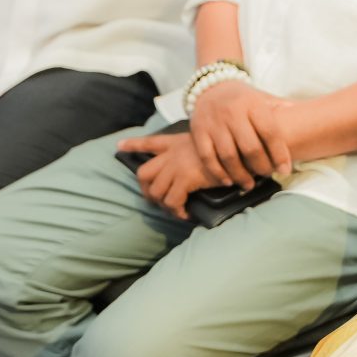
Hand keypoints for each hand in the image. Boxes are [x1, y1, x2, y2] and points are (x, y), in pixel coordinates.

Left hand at [117, 131, 232, 220]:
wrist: (237, 150)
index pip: (149, 142)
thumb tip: (193, 171)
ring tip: (175, 209)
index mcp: (175, 142)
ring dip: (163, 204)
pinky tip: (185, 214)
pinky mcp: (185, 178)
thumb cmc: (227, 150)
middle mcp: (172, 153)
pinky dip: (176, 211)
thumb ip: (194, 153)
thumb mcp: (207, 144)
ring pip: (155, 191)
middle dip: (146, 190)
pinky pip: (172, 201)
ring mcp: (176, 165)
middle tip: (158, 200)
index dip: (133, 145)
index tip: (119, 146)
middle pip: (143, 173)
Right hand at [188, 78, 293, 187]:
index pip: (270, 132)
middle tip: (267, 175)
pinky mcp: (198, 132)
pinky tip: (228, 181)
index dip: (280, 153)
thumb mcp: (264, 98)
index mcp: (253, 104)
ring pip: (228, 156)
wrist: (211, 87)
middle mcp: (233, 112)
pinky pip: (208, 157)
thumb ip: (283, 109)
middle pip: (250, 147)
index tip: (285, 169)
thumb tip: (311, 117)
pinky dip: (218, 173)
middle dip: (261, 167)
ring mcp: (214, 123)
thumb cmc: (244, 99)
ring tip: (249, 184)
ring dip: (241, 175)